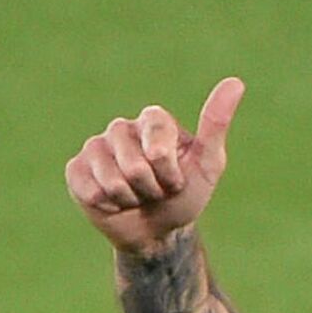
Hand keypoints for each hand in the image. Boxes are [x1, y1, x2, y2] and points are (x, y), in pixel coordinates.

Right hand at [64, 77, 245, 255]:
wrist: (159, 230)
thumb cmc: (186, 194)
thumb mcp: (208, 163)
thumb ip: (216, 123)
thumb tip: (236, 82)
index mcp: (152, 121)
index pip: (158, 147)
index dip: (169, 172)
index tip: (176, 179)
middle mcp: (121, 128)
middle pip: (134, 167)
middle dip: (152, 189)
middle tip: (156, 190)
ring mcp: (95, 147)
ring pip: (112, 181)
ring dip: (131, 199)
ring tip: (136, 195)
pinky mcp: (76, 170)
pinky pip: (90, 191)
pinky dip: (108, 206)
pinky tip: (113, 202)